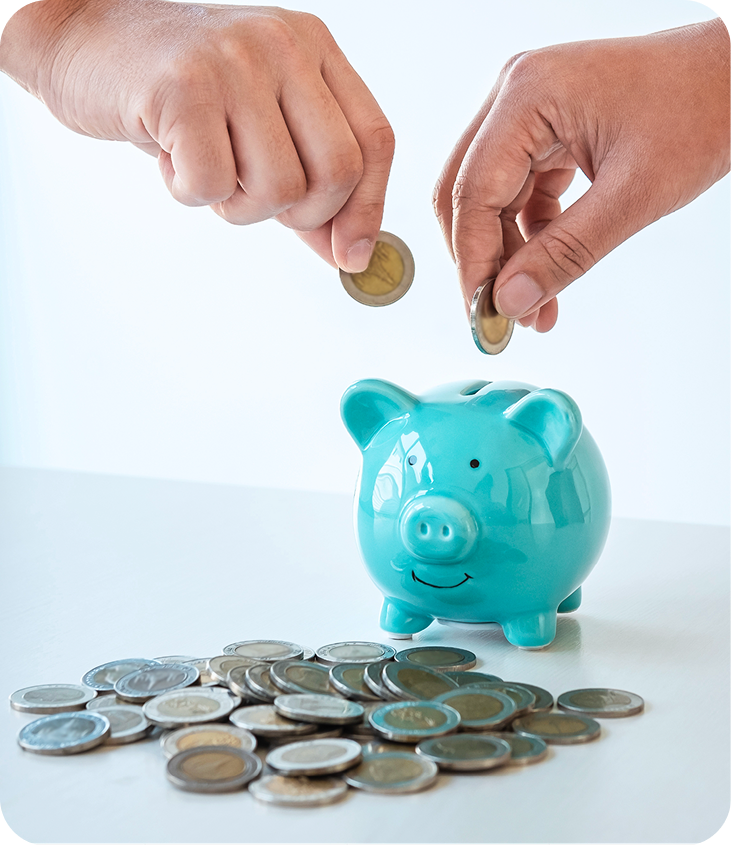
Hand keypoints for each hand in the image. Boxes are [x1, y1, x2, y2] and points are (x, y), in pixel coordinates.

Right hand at [0, 0, 394, 270]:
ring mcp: (234, 62)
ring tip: (206, 168)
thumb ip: (308, 186)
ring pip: (279, 188)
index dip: (368, 209)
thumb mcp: (260, 129)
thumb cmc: (179, 95)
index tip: (351, 255)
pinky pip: (213, 186)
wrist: (85, 44)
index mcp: (313, 50)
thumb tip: (350, 254)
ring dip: (239, 206)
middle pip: (338, 171)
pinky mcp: (183, 87)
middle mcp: (283, 46)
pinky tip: (171, 157)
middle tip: (255, 199)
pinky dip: (190, 193)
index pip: (374, 141)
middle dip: (300, 215)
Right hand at [433, 18, 730, 331]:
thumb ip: (565, 252)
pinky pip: (519, 196)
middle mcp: (514, 97)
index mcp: (528, 95)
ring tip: (530, 309)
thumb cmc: (703, 109)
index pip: (471, 193)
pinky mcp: (544, 134)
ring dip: (506, 258)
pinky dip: (528, 240)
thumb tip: (510, 301)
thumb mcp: (634, 194)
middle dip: (481, 262)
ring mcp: (527, 114)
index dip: (472, 262)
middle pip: (466, 196)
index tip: (482, 314)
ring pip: (490, 202)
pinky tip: (543, 280)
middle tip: (498, 317)